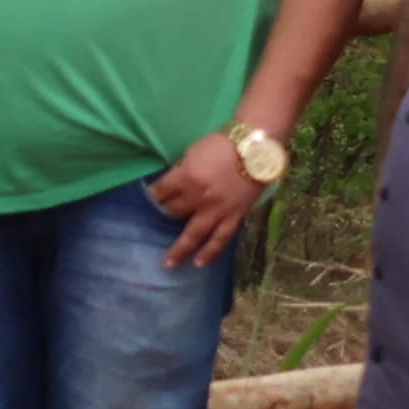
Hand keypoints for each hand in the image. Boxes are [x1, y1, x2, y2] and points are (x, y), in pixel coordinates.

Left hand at [148, 131, 262, 273]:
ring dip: (180, 250)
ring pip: (194, 235)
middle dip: (165, 214)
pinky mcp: (234, 217)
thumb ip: (182, 170)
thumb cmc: (222, 144)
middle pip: (173, 212)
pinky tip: (199, 263)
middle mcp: (198, 198)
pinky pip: (220, 239)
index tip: (151, 196)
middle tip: (161, 218)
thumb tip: (173, 182)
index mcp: (185, 178)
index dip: (153, 194)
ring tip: (169, 264)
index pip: (161, 192)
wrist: (257, 148)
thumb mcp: (193, 152)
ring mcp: (217, 210)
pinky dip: (210, 252)